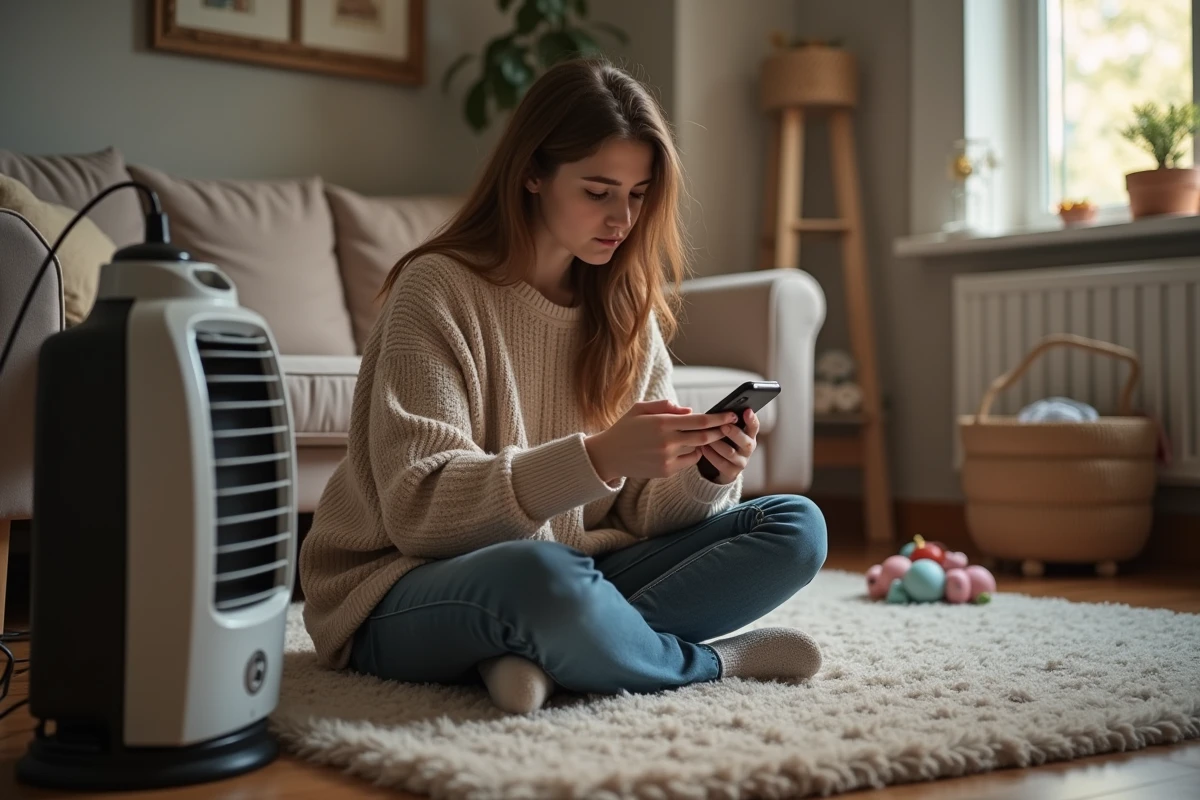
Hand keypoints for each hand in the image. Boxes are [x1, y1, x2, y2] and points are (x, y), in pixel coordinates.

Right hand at [585, 399, 738, 481]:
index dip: (718, 418)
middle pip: (704, 436)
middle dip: (719, 431)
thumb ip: (665, 406)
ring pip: (697, 450)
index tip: (731, 414)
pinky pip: (688, 462)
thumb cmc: (625, 428)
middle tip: (730, 425)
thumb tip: (689, 411)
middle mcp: (667, 441)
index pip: (699, 420)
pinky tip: (691, 447)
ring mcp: (667, 458)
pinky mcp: (666, 471)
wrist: (608, 455)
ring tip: (710, 435)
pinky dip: (693, 453)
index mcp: (662, 423)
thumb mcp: (640, 408)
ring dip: (705, 443)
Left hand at [698, 408, 759, 484]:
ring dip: (718, 444)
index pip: (754, 426)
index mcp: (749, 436)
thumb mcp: (728, 433)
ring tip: (707, 438)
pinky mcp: (732, 472)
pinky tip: (702, 448)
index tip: (747, 411)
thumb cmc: (724, 443)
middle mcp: (748, 449)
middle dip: (734, 433)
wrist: (722, 468)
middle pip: (745, 441)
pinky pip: (721, 464)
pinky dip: (711, 455)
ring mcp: (741, 462)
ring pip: (730, 453)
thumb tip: (719, 412)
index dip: (752, 419)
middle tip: (723, 426)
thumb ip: (728, 424)